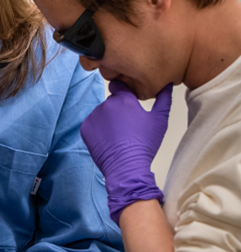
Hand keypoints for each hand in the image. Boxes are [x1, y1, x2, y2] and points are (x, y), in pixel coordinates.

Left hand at [80, 80, 172, 224]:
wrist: (126, 167)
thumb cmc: (145, 144)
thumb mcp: (160, 120)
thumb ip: (164, 99)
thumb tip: (166, 84)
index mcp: (123, 99)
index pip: (119, 85)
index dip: (124, 92)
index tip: (129, 103)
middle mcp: (106, 104)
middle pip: (111, 101)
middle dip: (118, 109)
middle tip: (128, 126)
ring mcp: (93, 116)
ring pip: (101, 113)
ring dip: (108, 120)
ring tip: (119, 135)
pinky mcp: (84, 128)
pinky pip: (92, 124)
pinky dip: (98, 130)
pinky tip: (109, 140)